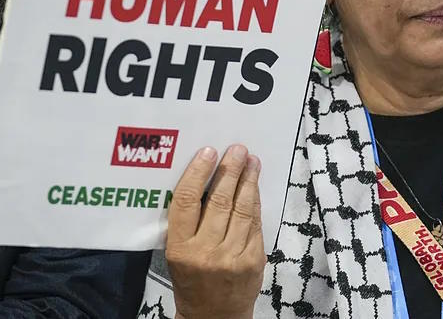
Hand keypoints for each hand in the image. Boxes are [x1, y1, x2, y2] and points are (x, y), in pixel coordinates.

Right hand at [166, 145, 265, 318]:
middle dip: (230, 170)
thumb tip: (205, 178)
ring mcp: (232, 256)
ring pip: (242, 208)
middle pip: (220, 200)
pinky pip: (255, 222)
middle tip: (237, 149)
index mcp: (180, 248)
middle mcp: (205, 251)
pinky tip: (255, 186)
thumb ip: (188, 223)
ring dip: (248, 180)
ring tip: (251, 160)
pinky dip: (255, 201)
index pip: (186, 202)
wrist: (213, 316)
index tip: (208, 152)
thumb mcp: (178, 253)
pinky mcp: (254, 259)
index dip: (198, 173)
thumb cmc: (191, 280)